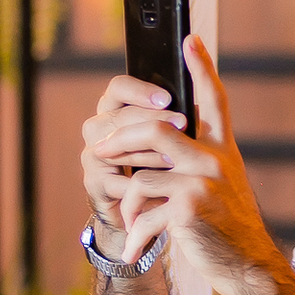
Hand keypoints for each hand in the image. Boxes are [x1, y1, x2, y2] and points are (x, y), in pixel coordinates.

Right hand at [81, 70, 190, 254]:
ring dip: (147, 151)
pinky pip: (114, 179)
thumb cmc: (162, 164)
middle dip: (153, 120)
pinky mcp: (94, 183)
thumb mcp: (173, 135)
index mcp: (116, 108)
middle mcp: (99, 127)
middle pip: (119, 115)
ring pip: (114, 145)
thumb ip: (177, 114)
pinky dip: (138, 184)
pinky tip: (161, 186)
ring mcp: (93, 155)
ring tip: (175, 157)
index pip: (119, 87)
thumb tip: (201, 92)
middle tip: (183, 125)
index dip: (140, 90)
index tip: (168, 98)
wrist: (149, 207)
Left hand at [89, 36, 279, 284]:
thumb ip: (195, 159)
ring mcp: (203, 182)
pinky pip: (144, 210)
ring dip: (128, 203)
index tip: (190, 38)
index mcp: (222, 149)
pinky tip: (136, 249)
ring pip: (141, 176)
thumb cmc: (226, 226)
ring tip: (132, 222)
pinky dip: (135, 233)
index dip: (202, 67)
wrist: (247, 265)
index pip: (212, 99)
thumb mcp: (221, 184)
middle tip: (98, 151)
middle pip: (157, 129)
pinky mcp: (189, 208)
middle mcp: (215, 158)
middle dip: (120, 140)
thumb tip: (156, 139)